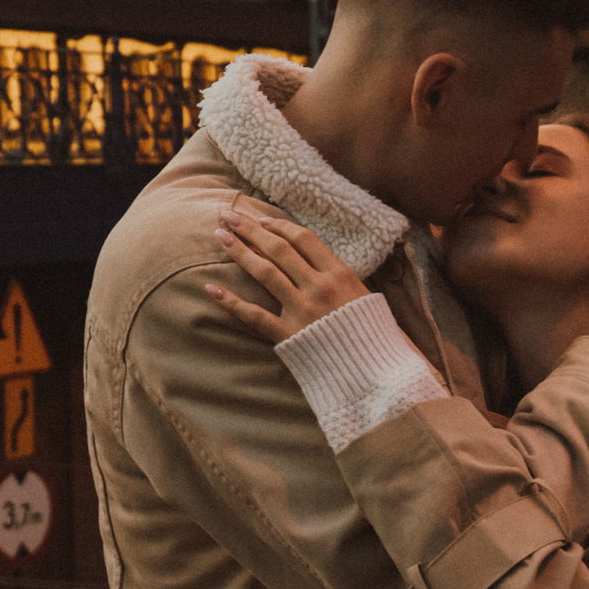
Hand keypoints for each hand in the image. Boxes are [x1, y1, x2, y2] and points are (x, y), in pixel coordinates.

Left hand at [203, 203, 371, 346]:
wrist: (378, 373)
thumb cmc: (375, 335)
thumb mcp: (366, 296)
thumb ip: (341, 278)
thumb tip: (321, 261)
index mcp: (340, 274)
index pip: (303, 239)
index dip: (279, 225)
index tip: (261, 218)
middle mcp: (318, 287)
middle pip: (278, 249)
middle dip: (251, 229)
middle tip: (229, 215)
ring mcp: (302, 310)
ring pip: (264, 273)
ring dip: (239, 252)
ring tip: (220, 236)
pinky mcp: (288, 335)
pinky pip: (254, 315)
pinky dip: (231, 302)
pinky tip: (211, 289)